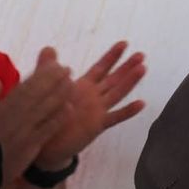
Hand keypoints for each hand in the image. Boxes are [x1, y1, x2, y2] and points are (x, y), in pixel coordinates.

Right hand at [0, 47, 72, 179]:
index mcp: (0, 109)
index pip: (24, 88)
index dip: (41, 75)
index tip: (54, 65)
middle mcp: (13, 118)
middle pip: (37, 95)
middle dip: (54, 80)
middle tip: (67, 69)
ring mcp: (22, 134)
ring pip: (45, 110)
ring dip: (60, 95)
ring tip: (71, 83)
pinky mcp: (28, 149)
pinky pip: (46, 131)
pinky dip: (59, 118)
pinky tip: (70, 109)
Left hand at [35, 41, 144, 168]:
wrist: (45, 145)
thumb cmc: (47, 116)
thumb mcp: (45, 88)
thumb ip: (47, 69)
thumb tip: (48, 47)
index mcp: (83, 86)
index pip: (101, 68)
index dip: (112, 56)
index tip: (124, 43)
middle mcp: (94, 96)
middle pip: (114, 78)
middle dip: (127, 66)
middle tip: (141, 54)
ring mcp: (98, 111)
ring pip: (118, 93)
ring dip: (130, 81)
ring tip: (143, 69)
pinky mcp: (97, 125)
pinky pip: (115, 117)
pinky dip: (128, 111)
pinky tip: (141, 103)